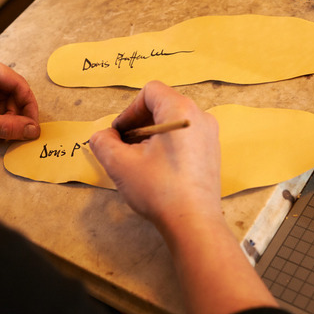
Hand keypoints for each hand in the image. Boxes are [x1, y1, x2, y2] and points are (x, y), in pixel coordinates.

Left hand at [0, 51, 39, 142]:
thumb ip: (8, 127)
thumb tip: (34, 130)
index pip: (19, 84)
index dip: (29, 106)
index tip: (33, 126)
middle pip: (15, 93)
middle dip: (15, 115)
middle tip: (13, 133)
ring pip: (9, 100)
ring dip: (6, 118)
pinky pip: (0, 104)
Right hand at [89, 80, 220, 226]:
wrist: (193, 222)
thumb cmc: (159, 189)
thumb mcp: (120, 164)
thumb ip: (103, 143)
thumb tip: (101, 137)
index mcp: (180, 110)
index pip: (150, 92)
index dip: (129, 110)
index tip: (119, 134)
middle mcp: (200, 117)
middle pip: (162, 105)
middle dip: (138, 123)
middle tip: (124, 147)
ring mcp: (209, 135)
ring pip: (173, 123)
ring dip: (151, 135)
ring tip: (138, 160)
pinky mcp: (212, 153)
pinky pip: (186, 137)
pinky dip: (167, 145)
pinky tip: (157, 169)